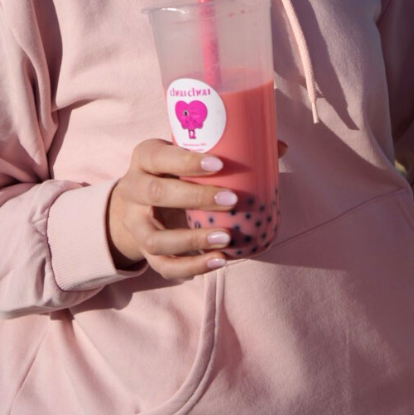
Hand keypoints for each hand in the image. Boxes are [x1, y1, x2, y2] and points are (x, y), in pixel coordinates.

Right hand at [107, 138, 286, 279]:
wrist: (136, 200)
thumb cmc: (173, 169)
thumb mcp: (186, 153)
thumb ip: (227, 147)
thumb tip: (280, 146)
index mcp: (145, 157)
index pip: (159, 156)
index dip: (186, 161)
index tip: (219, 163)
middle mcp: (133, 189)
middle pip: (156, 193)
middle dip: (195, 198)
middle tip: (232, 200)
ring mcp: (135, 224)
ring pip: (156, 238)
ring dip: (192, 241)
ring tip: (227, 239)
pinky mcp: (144, 250)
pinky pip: (163, 265)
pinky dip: (191, 267)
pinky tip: (219, 261)